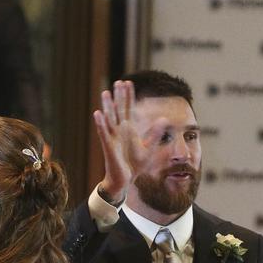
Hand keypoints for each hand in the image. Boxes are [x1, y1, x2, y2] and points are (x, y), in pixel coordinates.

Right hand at [92, 80, 160, 201]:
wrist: (126, 180)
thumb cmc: (134, 165)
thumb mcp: (148, 148)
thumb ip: (155, 133)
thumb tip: (164, 119)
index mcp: (128, 130)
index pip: (128, 109)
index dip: (128, 96)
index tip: (129, 83)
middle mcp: (119, 131)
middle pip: (118, 110)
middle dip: (119, 96)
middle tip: (118, 82)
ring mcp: (113, 138)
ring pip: (109, 118)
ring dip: (108, 106)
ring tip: (106, 93)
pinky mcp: (108, 147)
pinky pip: (104, 133)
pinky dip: (100, 124)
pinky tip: (98, 114)